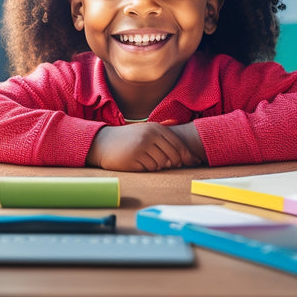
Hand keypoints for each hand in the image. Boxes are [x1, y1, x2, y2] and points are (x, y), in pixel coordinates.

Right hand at [86, 123, 201, 171]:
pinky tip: (138, 162)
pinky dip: (147, 168)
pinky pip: (150, 168)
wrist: (103, 142)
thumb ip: (164, 139)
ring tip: (147, 159)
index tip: (193, 162)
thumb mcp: (146, 132)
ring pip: (162, 164)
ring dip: (158, 165)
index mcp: (155, 128)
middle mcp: (150, 135)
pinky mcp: (134, 157)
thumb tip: (187, 156)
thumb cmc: (129, 139)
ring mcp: (142, 146)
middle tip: (169, 165)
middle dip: (174, 163)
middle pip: (173, 156)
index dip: (186, 156)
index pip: (178, 144)